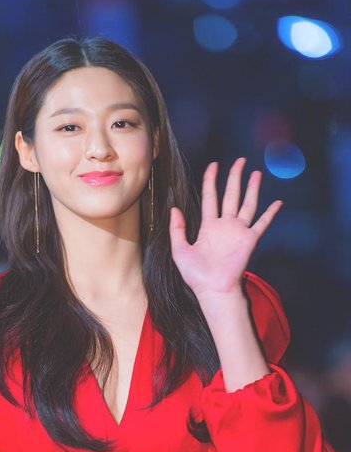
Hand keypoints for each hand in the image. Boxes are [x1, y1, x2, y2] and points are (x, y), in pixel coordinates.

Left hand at [169, 156, 282, 299]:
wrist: (213, 290)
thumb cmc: (196, 275)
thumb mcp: (180, 250)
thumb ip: (177, 229)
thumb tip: (174, 209)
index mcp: (208, 226)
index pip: (210, 197)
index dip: (211, 180)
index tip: (213, 165)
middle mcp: (225, 226)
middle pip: (231, 195)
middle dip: (235, 177)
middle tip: (240, 161)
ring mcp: (238, 232)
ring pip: (247, 204)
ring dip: (252, 189)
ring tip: (256, 173)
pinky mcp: (249, 241)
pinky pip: (262, 224)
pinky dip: (270, 213)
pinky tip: (277, 202)